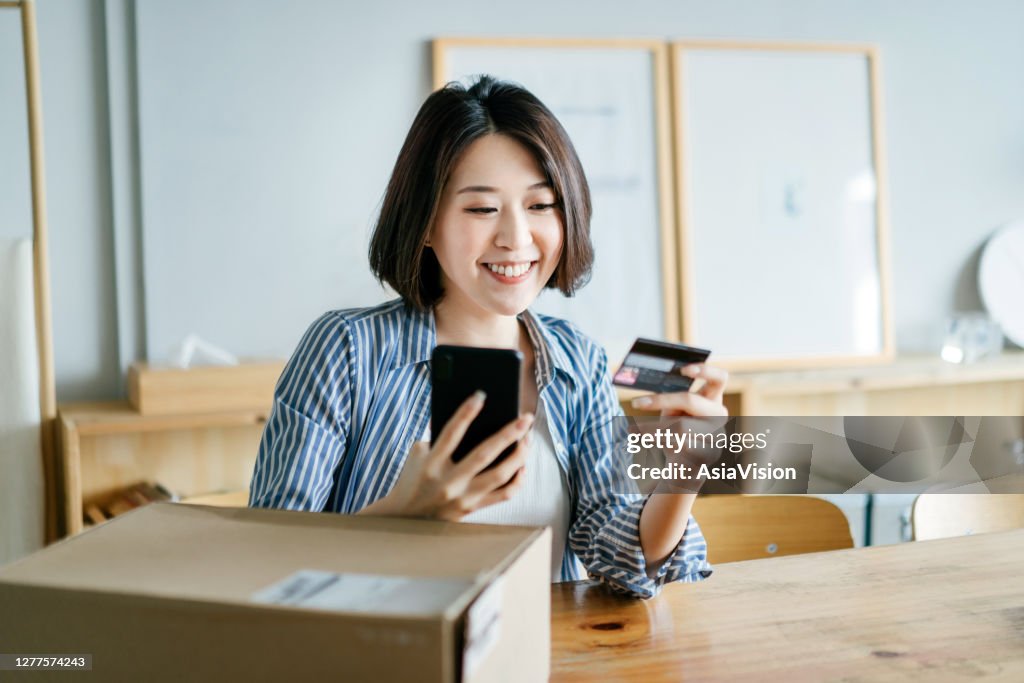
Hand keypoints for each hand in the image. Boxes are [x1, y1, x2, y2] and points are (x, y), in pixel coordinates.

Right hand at [360, 391, 531, 520]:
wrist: (406, 519)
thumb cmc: (414, 479)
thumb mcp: (417, 455)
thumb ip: (437, 436)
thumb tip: (467, 416)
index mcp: (431, 464)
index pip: (451, 433)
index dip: (466, 412)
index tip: (480, 395)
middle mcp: (449, 482)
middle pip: (484, 454)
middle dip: (508, 434)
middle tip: (525, 418)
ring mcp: (463, 498)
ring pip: (500, 475)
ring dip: (519, 455)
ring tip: (528, 438)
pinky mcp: (473, 509)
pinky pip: (504, 495)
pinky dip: (518, 479)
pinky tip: (523, 465)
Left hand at [629, 363, 728, 492]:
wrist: (683, 466)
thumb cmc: (677, 432)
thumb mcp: (673, 412)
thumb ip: (672, 400)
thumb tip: (653, 394)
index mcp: (712, 399)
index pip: (719, 378)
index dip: (705, 370)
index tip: (682, 369)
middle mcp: (719, 415)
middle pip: (691, 400)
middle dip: (661, 400)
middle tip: (637, 403)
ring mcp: (717, 435)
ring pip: (680, 425)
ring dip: (652, 428)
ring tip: (633, 430)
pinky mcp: (709, 454)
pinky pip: (679, 444)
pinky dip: (657, 440)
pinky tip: (644, 441)